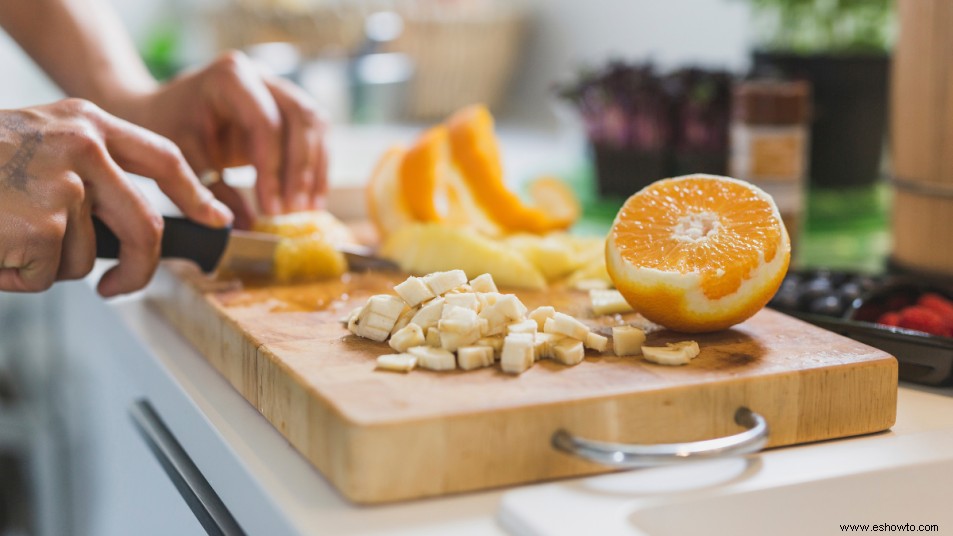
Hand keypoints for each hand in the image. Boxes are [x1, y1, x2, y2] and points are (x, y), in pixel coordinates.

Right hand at [0, 99, 231, 295]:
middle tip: (121, 287)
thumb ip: (91, 172)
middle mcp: (84, 147)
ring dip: (49, 264)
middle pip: (147, 225)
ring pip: (88, 257)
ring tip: (5, 232)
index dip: (196, 195)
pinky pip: (49, 275)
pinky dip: (18, 276)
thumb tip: (134, 229)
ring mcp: (64, 185)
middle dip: (141, 268)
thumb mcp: (39, 144)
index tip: (218, 220)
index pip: (164, 159)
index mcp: (89, 122)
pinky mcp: (40, 225)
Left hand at [108, 51, 328, 228]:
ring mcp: (278, 87)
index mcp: (229, 77)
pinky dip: (316, 167)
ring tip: (309, 210)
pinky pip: (315, 134)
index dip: (273, 169)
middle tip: (295, 212)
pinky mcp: (288, 106)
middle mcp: (261, 74)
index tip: (272, 209)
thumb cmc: (167, 130)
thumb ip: (211, 192)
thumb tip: (247, 227)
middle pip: (300, 118)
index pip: (264, 123)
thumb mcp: (181, 161)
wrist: (162, 110)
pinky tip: (311, 199)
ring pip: (315, 124)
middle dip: (300, 169)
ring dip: (315, 169)